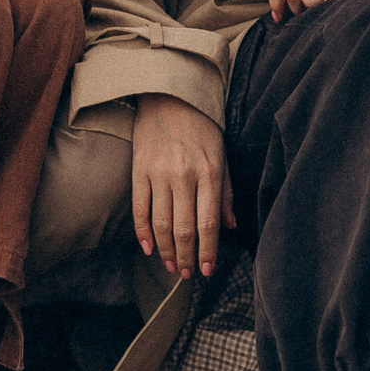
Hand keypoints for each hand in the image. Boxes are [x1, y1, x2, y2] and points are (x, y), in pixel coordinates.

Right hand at [130, 94, 233, 279]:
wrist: (169, 96)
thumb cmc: (201, 127)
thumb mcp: (222, 155)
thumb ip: (225, 192)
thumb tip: (230, 226)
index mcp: (209, 173)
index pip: (208, 223)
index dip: (207, 251)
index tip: (207, 270)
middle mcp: (184, 176)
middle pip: (183, 228)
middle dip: (186, 256)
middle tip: (188, 274)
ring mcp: (159, 173)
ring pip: (161, 223)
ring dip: (166, 250)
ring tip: (171, 266)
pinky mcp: (139, 170)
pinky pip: (140, 208)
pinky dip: (143, 231)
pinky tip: (148, 247)